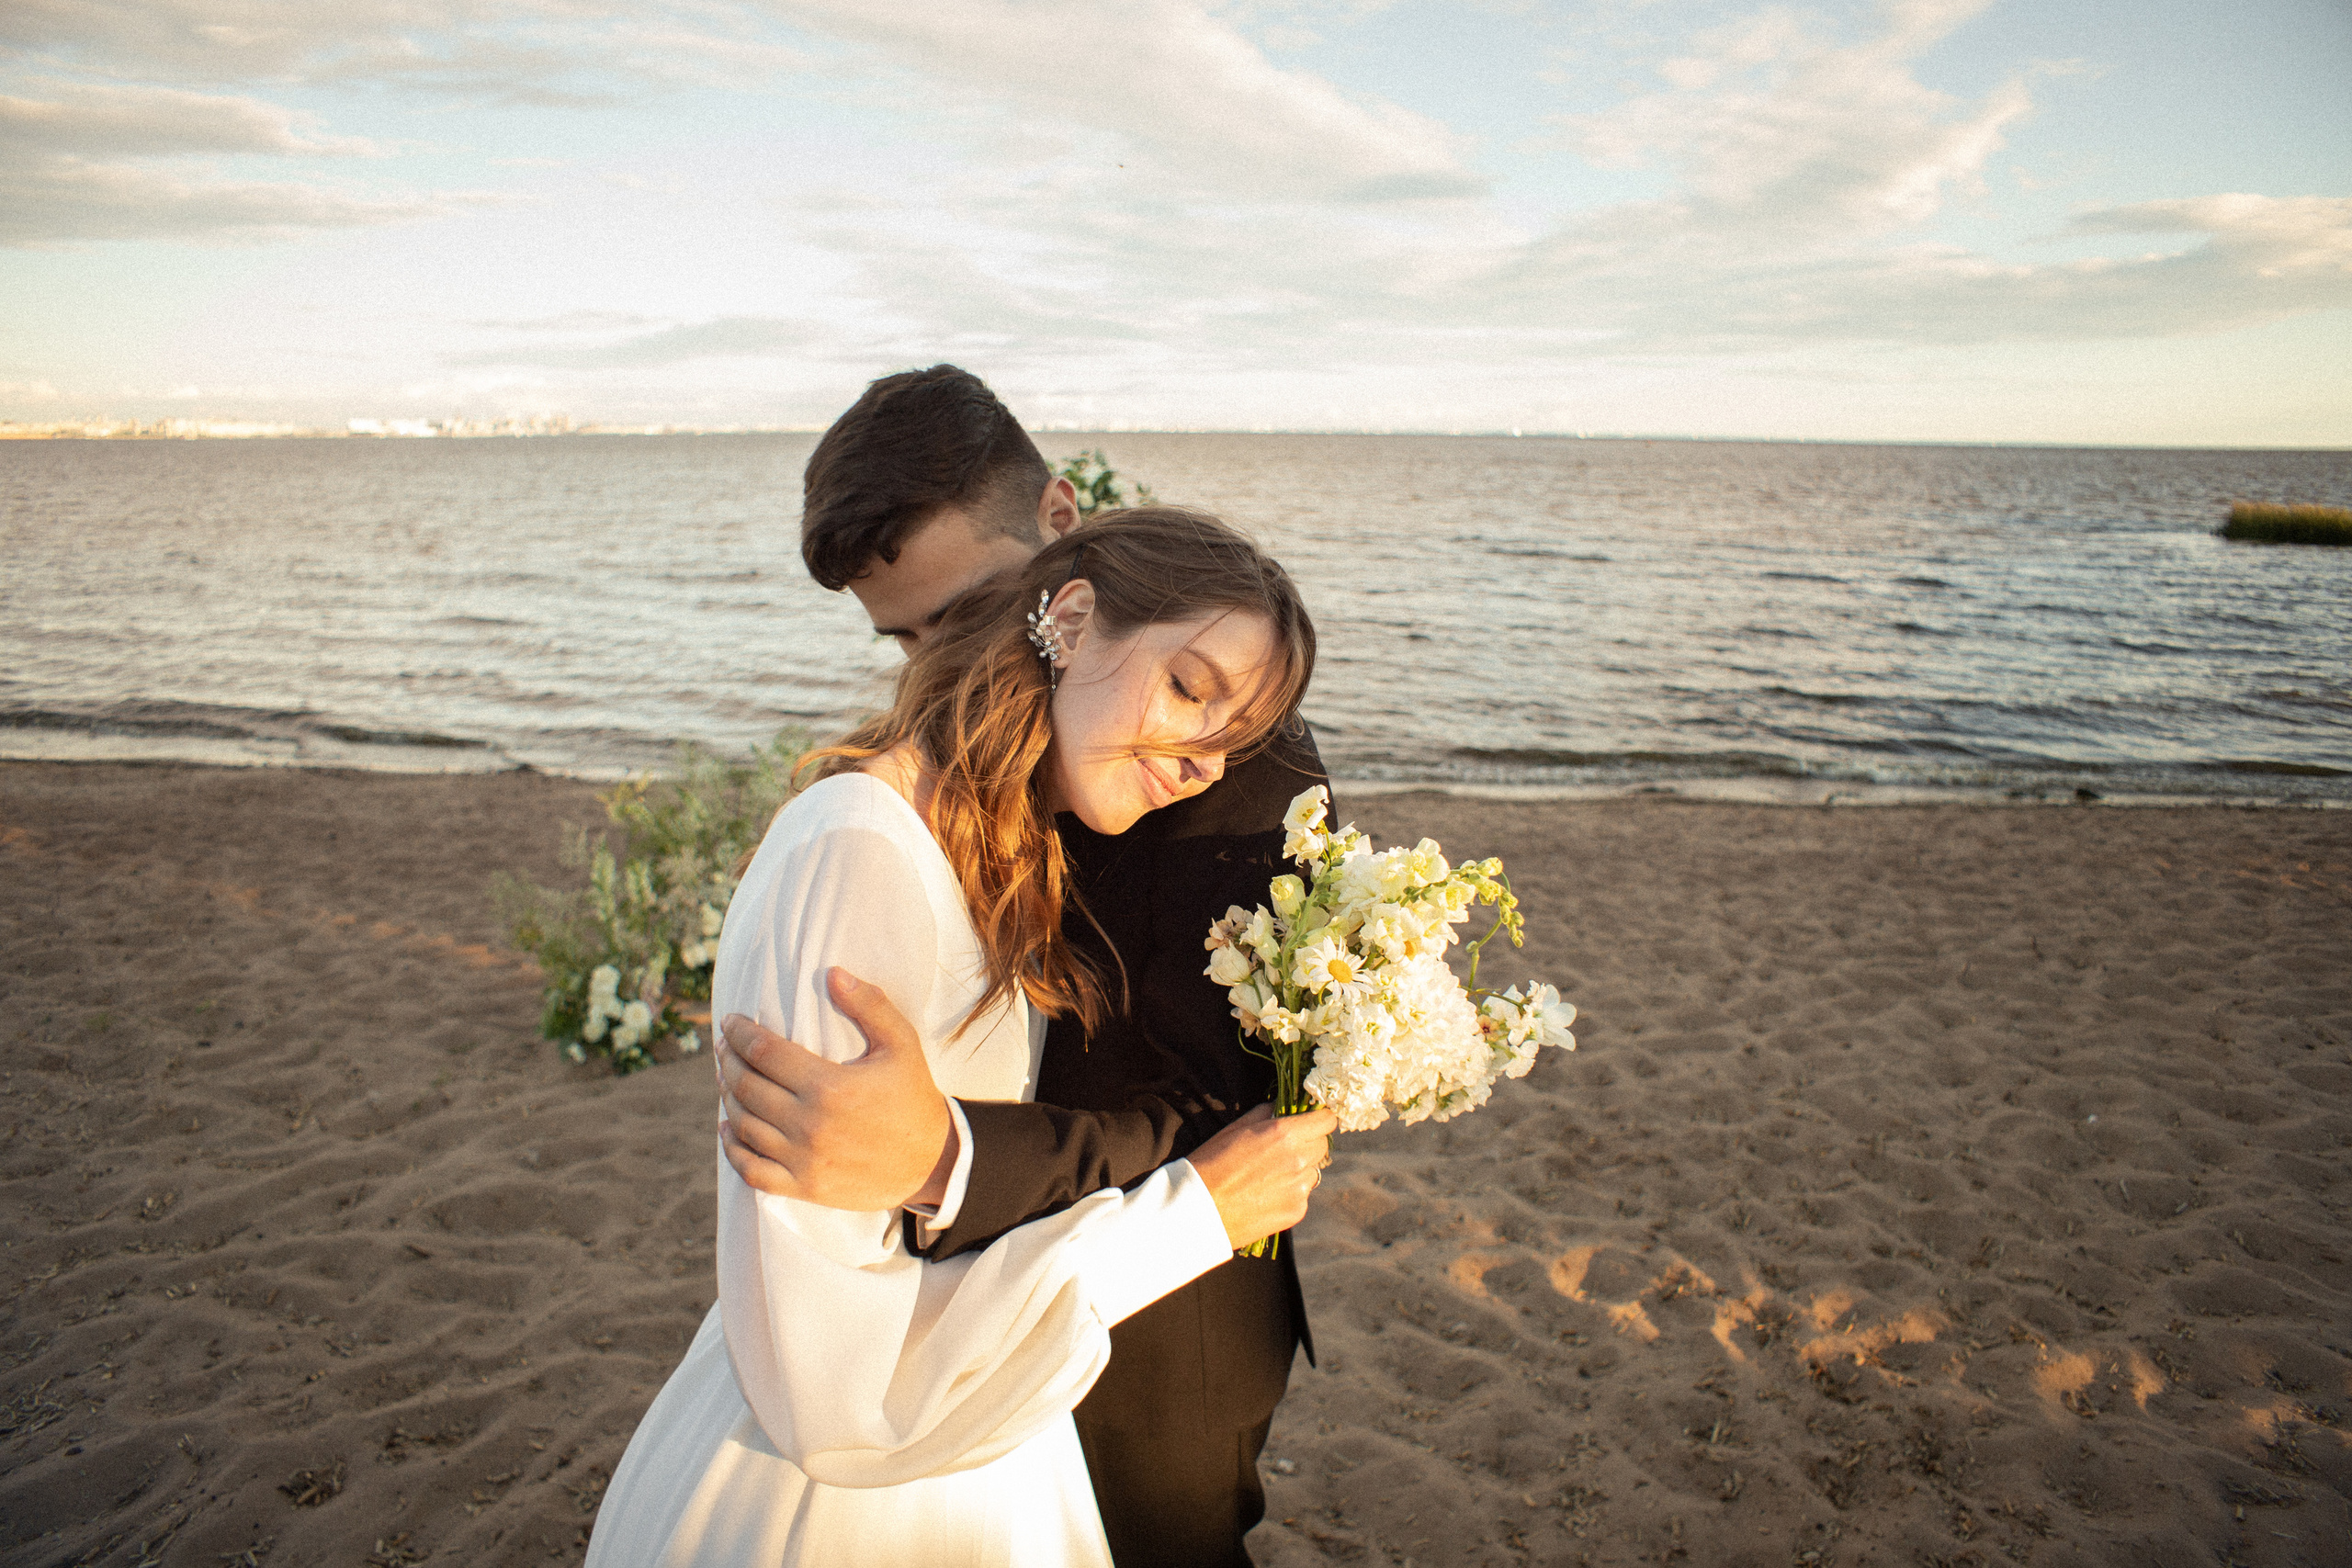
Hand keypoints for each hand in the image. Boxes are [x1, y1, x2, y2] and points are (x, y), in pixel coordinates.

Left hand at [717, 967, 956, 1211]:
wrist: (933, 1162)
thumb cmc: (914, 1097)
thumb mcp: (902, 1044)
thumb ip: (870, 1005)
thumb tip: (833, 973)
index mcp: (829, 1086)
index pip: (764, 1052)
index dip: (740, 1033)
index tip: (730, 1021)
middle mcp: (810, 1125)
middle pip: (747, 1086)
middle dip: (729, 1060)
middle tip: (724, 1047)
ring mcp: (804, 1160)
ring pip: (744, 1125)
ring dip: (727, 1098)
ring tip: (725, 1078)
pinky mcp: (804, 1186)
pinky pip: (752, 1170)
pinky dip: (733, 1148)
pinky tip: (728, 1128)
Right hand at [1186, 1103, 1338, 1251]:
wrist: (1197, 1209)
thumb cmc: (1211, 1162)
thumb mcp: (1236, 1127)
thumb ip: (1266, 1114)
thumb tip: (1282, 1108)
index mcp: (1285, 1133)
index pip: (1327, 1120)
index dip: (1319, 1118)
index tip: (1312, 1121)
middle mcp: (1299, 1159)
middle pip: (1323, 1145)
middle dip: (1309, 1143)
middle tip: (1285, 1149)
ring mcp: (1300, 1188)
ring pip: (1313, 1171)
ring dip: (1300, 1169)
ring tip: (1270, 1176)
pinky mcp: (1296, 1211)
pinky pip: (1302, 1195)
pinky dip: (1290, 1193)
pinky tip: (1265, 1196)